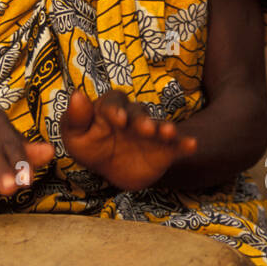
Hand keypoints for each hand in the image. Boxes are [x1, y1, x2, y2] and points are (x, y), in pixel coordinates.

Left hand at [59, 88, 196, 191]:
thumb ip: (74, 118)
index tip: (117, 119)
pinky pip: (177, 145)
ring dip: (165, 128)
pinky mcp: (165, 149)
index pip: (114, 102)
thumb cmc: (90, 146)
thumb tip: (76, 95)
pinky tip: (192, 145)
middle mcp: (134, 116)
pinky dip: (185, 144)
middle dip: (142, 120)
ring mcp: (151, 132)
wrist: (112, 170)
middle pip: (140, 113)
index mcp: (111, 108)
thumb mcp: (75, 136)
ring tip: (169, 133)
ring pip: (160, 126)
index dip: (116, 109)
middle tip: (145, 129)